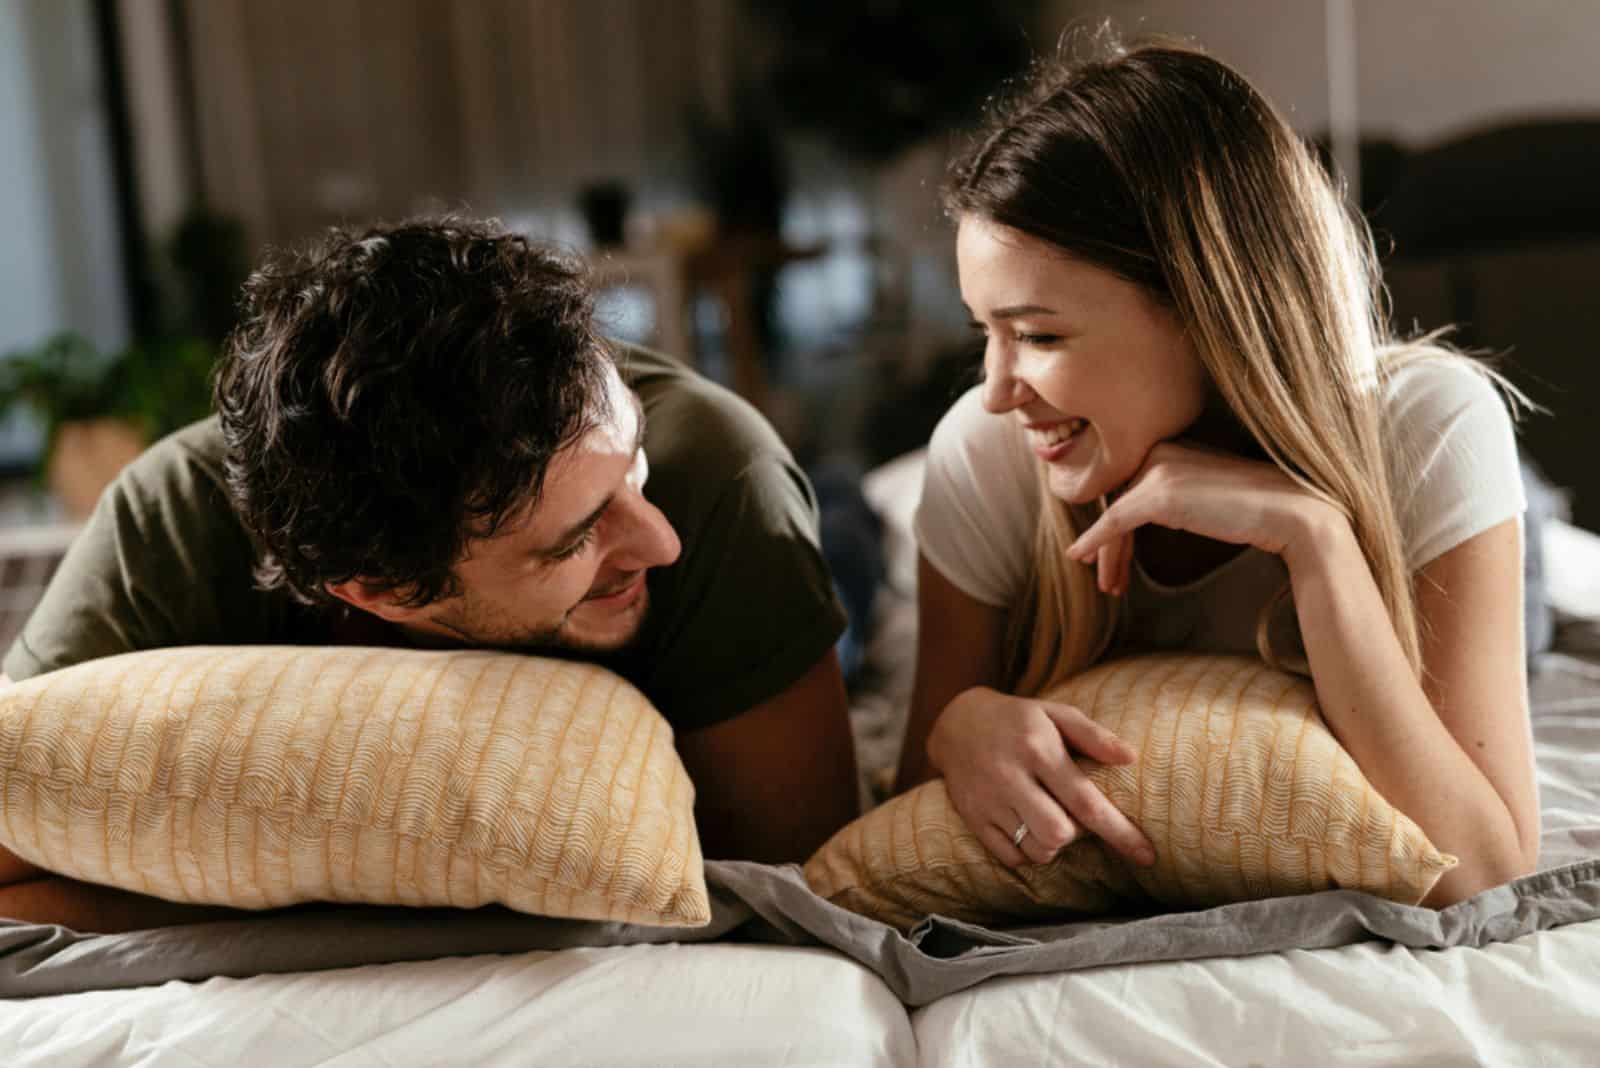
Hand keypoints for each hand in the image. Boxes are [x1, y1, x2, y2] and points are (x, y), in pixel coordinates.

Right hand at [928, 686, 1156, 867]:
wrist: (957, 723)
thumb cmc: (1019, 720)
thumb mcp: (1056, 714)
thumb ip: (1094, 736)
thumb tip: (1132, 758)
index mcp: (1037, 748)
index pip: (1085, 801)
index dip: (1120, 832)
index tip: (1147, 855)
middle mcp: (1010, 776)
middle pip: (1058, 833)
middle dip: (1077, 835)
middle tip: (1073, 816)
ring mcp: (988, 800)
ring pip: (1036, 849)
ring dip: (1053, 843)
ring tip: (1049, 817)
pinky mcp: (972, 818)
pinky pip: (1011, 857)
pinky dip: (1028, 851)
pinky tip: (1028, 825)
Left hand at [1066, 441, 1344, 590]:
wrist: (1290, 513)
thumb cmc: (1255, 509)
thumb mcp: (1205, 495)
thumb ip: (1175, 495)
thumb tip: (1142, 514)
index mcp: (1170, 444)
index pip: (1129, 485)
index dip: (1115, 524)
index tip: (1115, 557)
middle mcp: (1159, 449)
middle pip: (1117, 500)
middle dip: (1110, 544)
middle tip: (1108, 580)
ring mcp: (1156, 470)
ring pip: (1114, 515)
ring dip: (1106, 553)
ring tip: (1109, 586)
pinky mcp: (1156, 495)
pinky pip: (1114, 522)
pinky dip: (1094, 541)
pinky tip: (1079, 557)